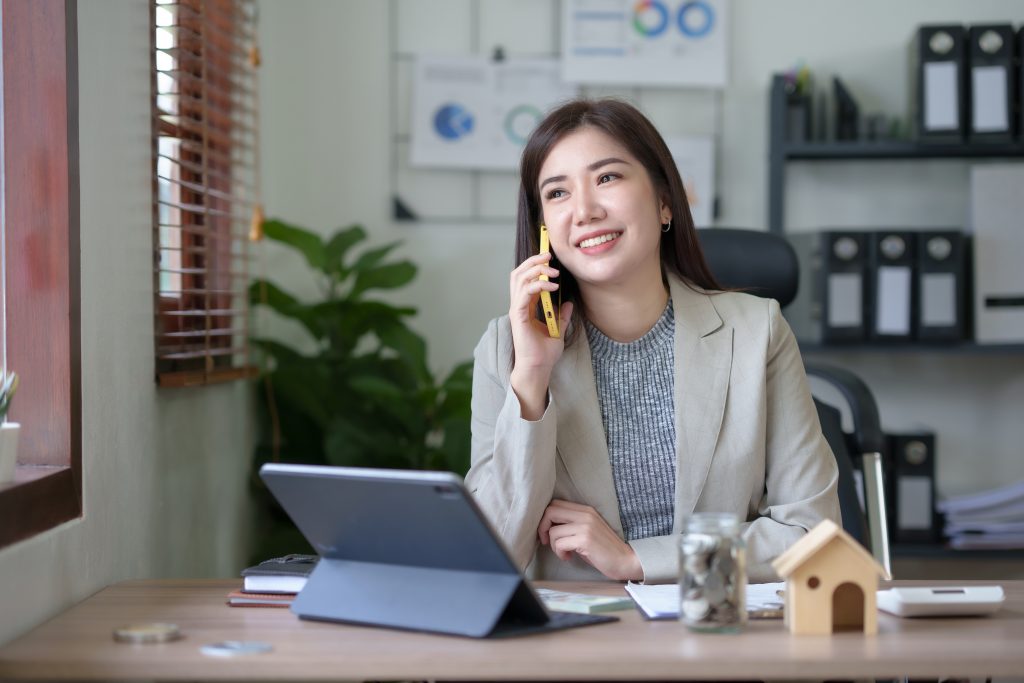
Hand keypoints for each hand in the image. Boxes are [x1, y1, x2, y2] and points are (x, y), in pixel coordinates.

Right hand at [508, 253, 573, 419]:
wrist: (539, 368)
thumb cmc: (545, 353)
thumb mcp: (558, 330)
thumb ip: (563, 316)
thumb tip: (569, 303)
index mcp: (526, 307)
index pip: (525, 279)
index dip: (535, 265)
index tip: (550, 259)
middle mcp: (519, 305)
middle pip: (518, 274)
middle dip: (532, 261)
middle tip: (549, 256)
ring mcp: (517, 310)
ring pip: (519, 279)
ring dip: (535, 270)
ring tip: (552, 270)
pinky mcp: (518, 316)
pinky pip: (525, 293)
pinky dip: (538, 285)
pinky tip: (552, 287)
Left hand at [537, 499, 642, 580]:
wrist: (625, 560)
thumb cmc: (603, 549)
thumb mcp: (587, 530)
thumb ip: (571, 524)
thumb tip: (547, 526)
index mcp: (585, 510)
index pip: (555, 504)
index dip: (545, 518)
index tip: (547, 532)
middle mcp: (585, 514)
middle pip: (550, 511)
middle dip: (542, 528)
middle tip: (546, 542)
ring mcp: (585, 526)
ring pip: (553, 531)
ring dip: (554, 546)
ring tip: (564, 553)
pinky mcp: (585, 540)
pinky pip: (559, 543)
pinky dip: (560, 553)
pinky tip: (568, 557)